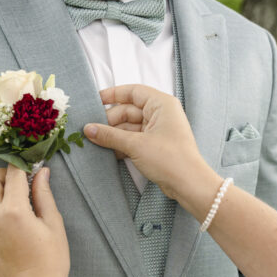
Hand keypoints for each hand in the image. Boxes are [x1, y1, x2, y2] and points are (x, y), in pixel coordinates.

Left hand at [0, 166, 69, 276]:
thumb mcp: (53, 224)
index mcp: (14, 211)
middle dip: (4, 173)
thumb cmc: (50, 261)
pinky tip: (7, 210)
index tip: (34, 166)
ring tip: (14, 196)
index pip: (13, 173)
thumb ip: (44, 194)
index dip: (24, 165)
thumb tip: (41, 172)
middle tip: (22, 181)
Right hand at [84, 85, 219, 200]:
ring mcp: (158, 130)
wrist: (188, 184)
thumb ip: (110, 135)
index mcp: (161, 104)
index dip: (113, 95)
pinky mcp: (155, 145)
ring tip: (96, 142)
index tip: (95, 101)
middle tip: (91, 130)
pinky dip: (122, 144)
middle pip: (129, 110)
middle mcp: (161, 113)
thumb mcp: (135, 145)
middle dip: (110, 121)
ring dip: (114, 135)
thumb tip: (88, 129)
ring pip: (130, 126)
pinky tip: (108, 151)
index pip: (133, 92)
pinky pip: (134, 139)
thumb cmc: (169, 159)